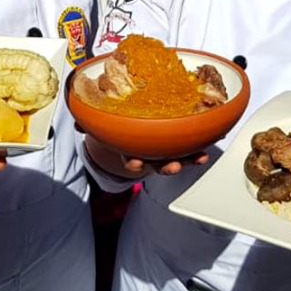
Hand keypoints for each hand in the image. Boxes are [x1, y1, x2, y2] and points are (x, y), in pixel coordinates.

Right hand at [83, 135, 208, 178]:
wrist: (133, 128)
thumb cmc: (119, 126)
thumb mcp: (104, 125)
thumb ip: (90, 123)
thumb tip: (77, 123)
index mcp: (131, 150)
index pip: (131, 159)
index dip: (133, 162)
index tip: (135, 162)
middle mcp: (150, 154)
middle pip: (158, 164)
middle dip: (166, 167)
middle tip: (172, 166)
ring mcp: (166, 151)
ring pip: (179, 158)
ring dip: (190, 160)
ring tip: (200, 158)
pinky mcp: (180, 143)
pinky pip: (192, 146)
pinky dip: (201, 145)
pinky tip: (214, 139)